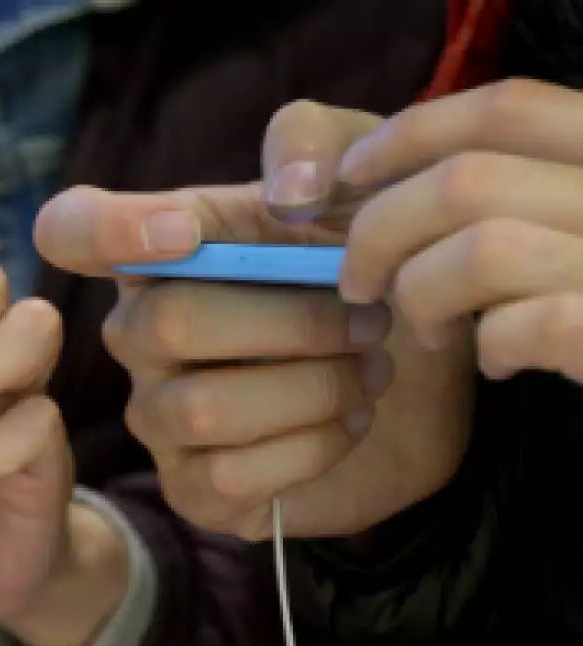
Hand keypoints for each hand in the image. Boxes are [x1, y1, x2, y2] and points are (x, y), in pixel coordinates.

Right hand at [33, 104, 474, 538]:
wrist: (426, 374)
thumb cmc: (368, 270)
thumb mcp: (359, 181)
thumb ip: (317, 144)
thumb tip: (287, 195)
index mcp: (158, 249)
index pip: (70, 229)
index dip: (103, 230)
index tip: (186, 233)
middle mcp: (138, 333)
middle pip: (166, 323)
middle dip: (292, 322)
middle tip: (370, 319)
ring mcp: (159, 415)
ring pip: (200, 408)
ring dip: (313, 387)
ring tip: (372, 370)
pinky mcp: (197, 489)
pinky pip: (228, 475)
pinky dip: (313, 446)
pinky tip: (353, 420)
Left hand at [315, 79, 582, 382]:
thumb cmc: (535, 296)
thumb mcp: (488, 213)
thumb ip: (391, 166)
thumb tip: (289, 190)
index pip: (507, 106)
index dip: (411, 135)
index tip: (349, 176)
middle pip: (470, 182)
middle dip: (382, 234)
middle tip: (359, 283)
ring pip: (487, 250)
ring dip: (424, 294)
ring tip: (424, 327)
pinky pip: (531, 325)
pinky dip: (491, 346)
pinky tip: (494, 360)